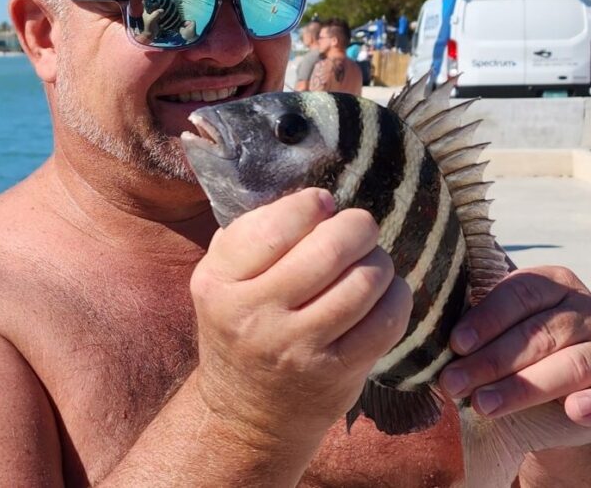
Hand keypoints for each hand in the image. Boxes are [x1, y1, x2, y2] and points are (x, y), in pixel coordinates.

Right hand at [189, 188, 412, 447]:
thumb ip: (252, 235)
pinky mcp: (335, 373)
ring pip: (364, 282)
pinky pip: (385, 321)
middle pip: (329, 249)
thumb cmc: (241, 326)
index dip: (311, 206)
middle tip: (360, 229)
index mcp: (219, 283)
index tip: (322, 206)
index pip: (276, 226)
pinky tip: (386, 294)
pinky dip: (397, 297)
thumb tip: (320, 201)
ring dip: (380, 262)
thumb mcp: (221, 281)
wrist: (246, 413)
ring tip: (373, 262)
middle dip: (358, 227)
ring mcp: (296, 348)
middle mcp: (254, 315)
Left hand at [438, 266, 590, 423]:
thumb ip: (477, 328)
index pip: (519, 294)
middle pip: (538, 333)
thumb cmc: (519, 350)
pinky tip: (572, 412)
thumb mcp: (502, 329)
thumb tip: (428, 338)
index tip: (455, 344)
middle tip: (453, 383)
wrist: (562, 389)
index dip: (486, 319)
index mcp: (552, 284)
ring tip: (483, 405)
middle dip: (491, 361)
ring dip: (524, 387)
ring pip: (571, 364)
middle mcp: (585, 310)